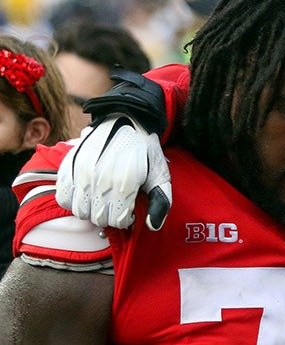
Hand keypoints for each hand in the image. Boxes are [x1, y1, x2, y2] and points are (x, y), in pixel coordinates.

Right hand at [56, 114, 171, 229]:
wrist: (126, 119)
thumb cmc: (145, 150)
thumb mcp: (161, 174)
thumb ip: (160, 201)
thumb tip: (153, 225)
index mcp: (124, 182)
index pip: (116, 220)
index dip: (124, 219)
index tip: (128, 211)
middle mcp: (100, 179)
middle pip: (97, 218)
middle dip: (109, 216)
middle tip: (116, 205)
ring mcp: (81, 172)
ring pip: (79, 211)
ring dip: (91, 210)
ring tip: (101, 199)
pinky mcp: (68, 166)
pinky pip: (62, 197)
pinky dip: (72, 200)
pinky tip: (85, 193)